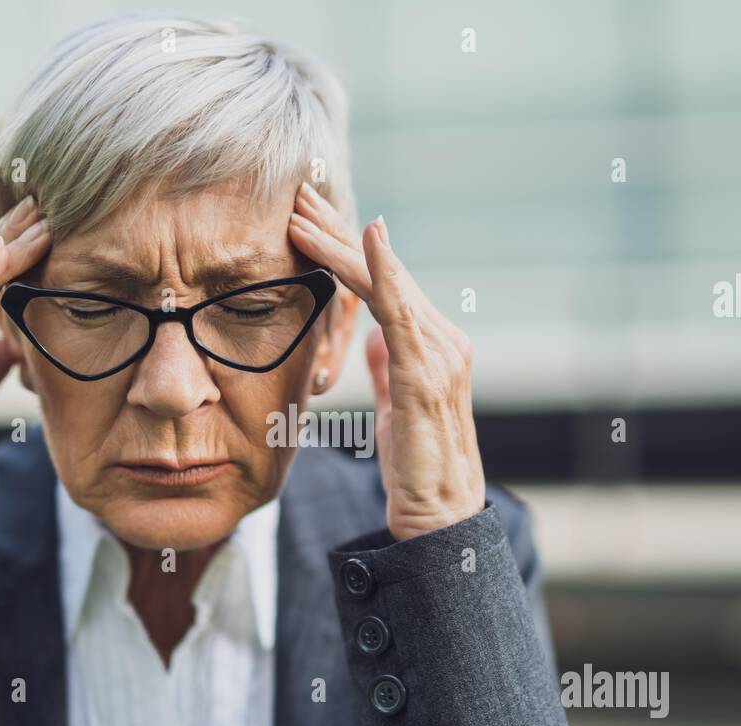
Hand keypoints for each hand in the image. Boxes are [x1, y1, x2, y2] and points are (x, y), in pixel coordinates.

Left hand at [289, 183, 485, 539]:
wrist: (440, 517)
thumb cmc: (417, 468)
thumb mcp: (397, 408)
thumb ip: (391, 368)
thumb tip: (375, 338)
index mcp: (430, 346)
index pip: (382, 286)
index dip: (344, 250)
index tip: (306, 219)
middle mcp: (441, 339)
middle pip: (382, 272)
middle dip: (337, 231)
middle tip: (298, 192)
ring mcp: (440, 352)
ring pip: (385, 282)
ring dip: (342, 243)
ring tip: (302, 212)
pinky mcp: (428, 371)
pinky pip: (402, 310)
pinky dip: (384, 271)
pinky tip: (367, 238)